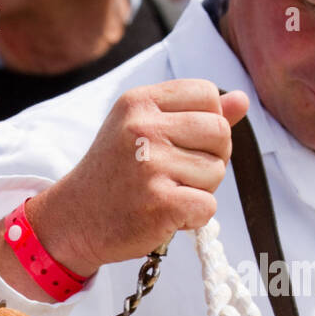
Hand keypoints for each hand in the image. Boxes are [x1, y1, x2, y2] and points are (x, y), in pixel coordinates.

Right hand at [31, 80, 249, 276]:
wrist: (72, 221)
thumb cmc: (112, 176)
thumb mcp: (142, 131)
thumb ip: (192, 115)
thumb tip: (242, 100)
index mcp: (139, 102)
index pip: (208, 95)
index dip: (206, 124)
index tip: (179, 145)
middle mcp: (142, 128)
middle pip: (220, 133)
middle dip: (210, 158)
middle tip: (175, 175)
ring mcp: (149, 166)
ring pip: (217, 172)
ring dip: (199, 191)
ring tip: (163, 195)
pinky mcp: (158, 203)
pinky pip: (208, 206)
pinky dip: (192, 218)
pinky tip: (164, 216)